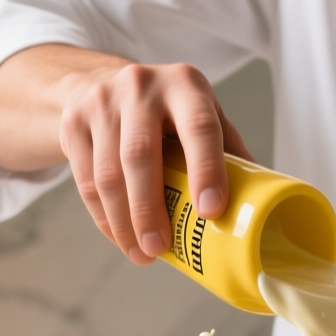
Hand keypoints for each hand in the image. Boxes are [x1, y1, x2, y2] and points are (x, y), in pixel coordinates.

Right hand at [0, 45, 252, 264]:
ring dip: (124, 222)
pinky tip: (120, 237)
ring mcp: (101, 103)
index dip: (207, 170)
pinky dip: (103, 217)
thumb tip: (263, 207)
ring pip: (108, 174)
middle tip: (160, 249)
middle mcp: (141, 87)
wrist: (99, 81)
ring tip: (142, 254)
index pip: (199, 127)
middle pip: (141, 156)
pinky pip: (86, 180)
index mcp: (186, 85)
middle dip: (151, 210)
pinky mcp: (73, 124)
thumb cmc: (168, 111)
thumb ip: (229, 152)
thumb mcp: (202, 114)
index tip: (211, 213)